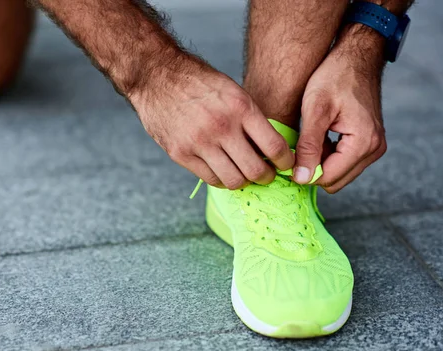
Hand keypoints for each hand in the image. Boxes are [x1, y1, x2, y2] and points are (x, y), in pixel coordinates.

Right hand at [129, 53, 294, 189]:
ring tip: (243, 174)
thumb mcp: (232, 90)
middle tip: (266, 175)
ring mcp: (199, 143)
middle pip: (255, 170)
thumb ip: (250, 118)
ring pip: (234, 180)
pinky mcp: (181, 154)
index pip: (274, 146)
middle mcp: (222, 127)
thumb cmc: (198, 81)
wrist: (156, 75)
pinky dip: (221, 179)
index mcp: (240, 108)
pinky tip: (222, 170)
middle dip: (266, 177)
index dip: (286, 161)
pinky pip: (210, 179)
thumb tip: (271, 147)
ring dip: (243, 181)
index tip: (286, 164)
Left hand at [294, 26, 386, 192]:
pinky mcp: (369, 142)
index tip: (287, 159)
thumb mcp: (315, 110)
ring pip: (339, 173)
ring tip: (307, 140)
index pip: (328, 178)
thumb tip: (301, 178)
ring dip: (320, 162)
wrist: (355, 56)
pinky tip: (317, 137)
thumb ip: (309, 147)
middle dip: (313, 169)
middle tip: (295, 149)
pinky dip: (328, 155)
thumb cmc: (335, 76)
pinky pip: (344, 162)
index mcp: (363, 143)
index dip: (304, 172)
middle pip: (335, 180)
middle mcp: (374, 149)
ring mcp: (374, 146)